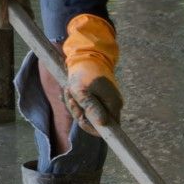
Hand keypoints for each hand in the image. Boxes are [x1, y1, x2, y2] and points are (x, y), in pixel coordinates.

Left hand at [62, 14, 121, 133]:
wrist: (87, 55)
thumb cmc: (83, 73)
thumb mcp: (82, 92)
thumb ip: (91, 109)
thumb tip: (103, 125)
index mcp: (113, 105)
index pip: (106, 129)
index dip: (90, 127)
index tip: (79, 117)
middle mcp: (114, 105)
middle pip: (96, 122)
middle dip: (79, 112)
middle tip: (70, 98)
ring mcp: (109, 101)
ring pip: (91, 114)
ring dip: (76, 106)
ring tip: (69, 91)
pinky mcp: (102, 97)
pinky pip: (90, 106)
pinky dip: (79, 101)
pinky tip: (73, 92)